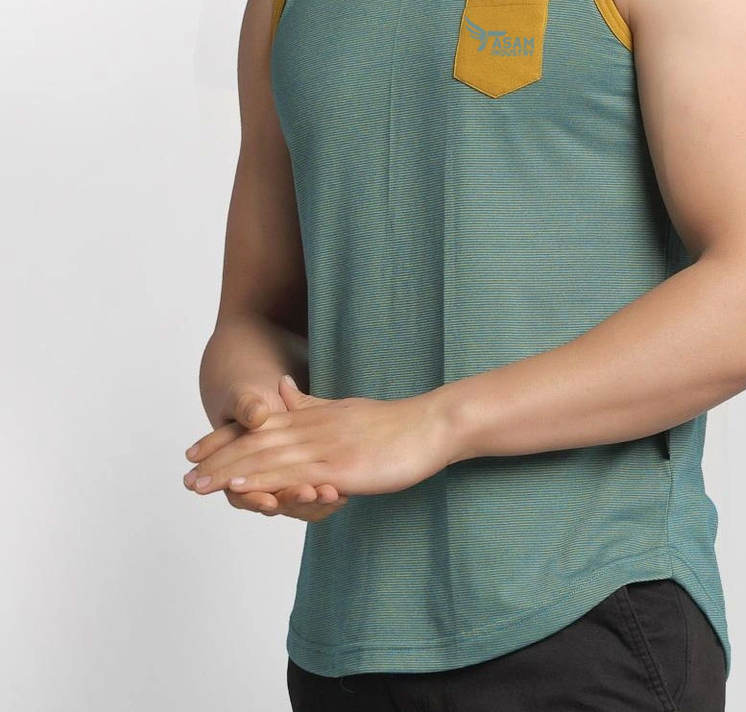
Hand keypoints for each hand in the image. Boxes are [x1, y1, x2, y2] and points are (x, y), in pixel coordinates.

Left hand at [183, 375, 453, 499]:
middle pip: (256, 444)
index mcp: (314, 417)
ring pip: (268, 460)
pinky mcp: (340, 466)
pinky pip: (295, 474)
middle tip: (184, 476)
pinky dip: (265, 479)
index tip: (195, 451)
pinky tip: (242, 487)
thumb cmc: (396, 424)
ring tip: (198, 485)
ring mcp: (325, 446)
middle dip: (217, 461)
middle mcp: (313, 428)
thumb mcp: (345, 410)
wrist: (431, 425)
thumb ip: (312, 403)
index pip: (260, 428)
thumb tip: (281, 388)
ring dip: (229, 474)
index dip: (226, 440)